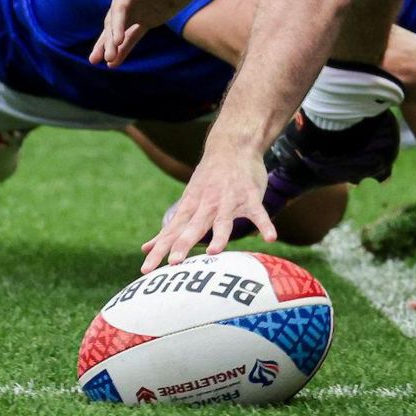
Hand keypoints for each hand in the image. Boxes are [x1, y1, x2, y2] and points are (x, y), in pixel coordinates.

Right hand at [90, 0, 206, 66]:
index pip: (119, 9)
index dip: (116, 27)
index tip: (115, 42)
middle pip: (114, 22)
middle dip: (107, 41)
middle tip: (100, 58)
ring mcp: (137, 10)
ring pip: (119, 31)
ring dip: (110, 46)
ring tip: (97, 62)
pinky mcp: (147, 19)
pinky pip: (133, 36)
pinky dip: (125, 48)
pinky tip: (115, 62)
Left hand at [141, 144, 271, 272]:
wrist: (233, 145)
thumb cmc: (208, 179)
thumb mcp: (186, 202)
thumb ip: (171, 229)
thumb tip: (146, 249)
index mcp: (190, 208)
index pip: (171, 233)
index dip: (159, 251)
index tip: (146, 270)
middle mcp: (207, 205)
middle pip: (192, 228)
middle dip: (183, 245)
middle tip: (174, 263)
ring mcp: (229, 201)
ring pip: (223, 221)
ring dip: (219, 236)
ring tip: (215, 252)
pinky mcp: (249, 197)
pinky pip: (258, 214)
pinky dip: (264, 225)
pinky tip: (269, 238)